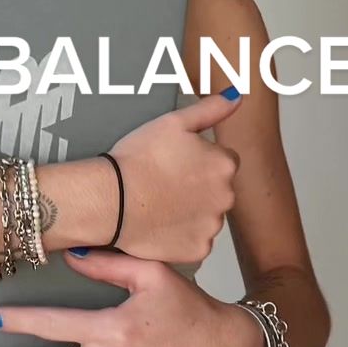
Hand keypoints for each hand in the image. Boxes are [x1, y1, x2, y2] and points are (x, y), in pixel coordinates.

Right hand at [108, 90, 241, 266]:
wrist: (111, 199)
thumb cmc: (137, 160)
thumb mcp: (173, 122)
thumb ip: (210, 109)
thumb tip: (235, 96)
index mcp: (224, 164)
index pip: (222, 160)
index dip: (197, 161)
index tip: (175, 163)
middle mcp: (226, 197)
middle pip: (217, 189)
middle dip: (198, 187)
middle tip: (165, 182)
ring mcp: (212, 226)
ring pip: (207, 215)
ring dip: (191, 211)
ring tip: (160, 202)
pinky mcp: (197, 249)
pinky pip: (195, 241)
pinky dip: (181, 234)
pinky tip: (161, 222)